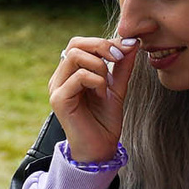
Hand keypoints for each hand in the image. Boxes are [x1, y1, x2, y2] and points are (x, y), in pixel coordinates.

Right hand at [47, 34, 139, 164]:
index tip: (125, 52)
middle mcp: (59, 78)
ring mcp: (56, 88)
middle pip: (75, 44)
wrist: (101, 147)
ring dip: (99, 66)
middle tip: (119, 59)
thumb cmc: (105, 119)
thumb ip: (122, 65)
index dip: (103, 42)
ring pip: (76, 56)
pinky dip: (97, 81)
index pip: (80, 43)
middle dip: (101, 47)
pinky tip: (101, 95)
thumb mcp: (117, 86)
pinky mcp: (59, 100)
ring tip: (106, 84)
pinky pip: (79, 76)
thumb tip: (132, 42)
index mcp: (69, 73)